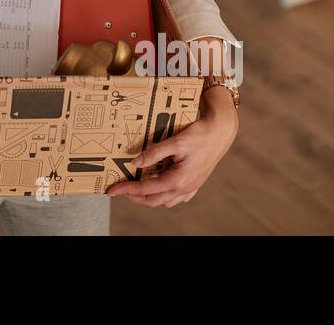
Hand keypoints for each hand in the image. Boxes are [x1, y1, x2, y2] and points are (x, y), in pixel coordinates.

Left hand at [107, 85, 237, 207]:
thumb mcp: (175, 141)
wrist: (221, 132)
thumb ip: (155, 152)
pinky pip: (176, 197)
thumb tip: (135, 162)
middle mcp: (184, 188)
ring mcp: (191, 187)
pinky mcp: (195, 183)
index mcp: (178, 179)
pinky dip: (163, 194)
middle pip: (153, 200)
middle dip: (134, 196)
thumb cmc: (200, 135)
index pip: (145, 189)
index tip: (112, 189)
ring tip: (136, 185)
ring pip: (165, 200)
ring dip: (149, 196)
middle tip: (120, 188)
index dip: (126, 190)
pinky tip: (158, 184)